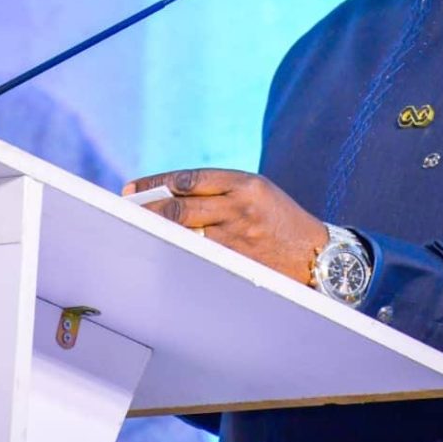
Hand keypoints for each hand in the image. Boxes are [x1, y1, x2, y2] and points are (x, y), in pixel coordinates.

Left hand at [123, 168, 327, 284]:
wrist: (316, 254)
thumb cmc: (279, 218)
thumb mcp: (255, 191)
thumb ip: (217, 190)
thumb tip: (168, 195)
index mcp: (245, 183)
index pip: (188, 179)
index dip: (155, 183)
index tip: (132, 189)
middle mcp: (240, 208)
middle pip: (180, 207)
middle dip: (148, 210)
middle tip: (126, 212)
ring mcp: (238, 238)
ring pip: (184, 233)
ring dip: (157, 232)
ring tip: (136, 231)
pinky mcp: (237, 262)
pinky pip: (197, 255)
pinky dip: (176, 251)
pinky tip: (161, 251)